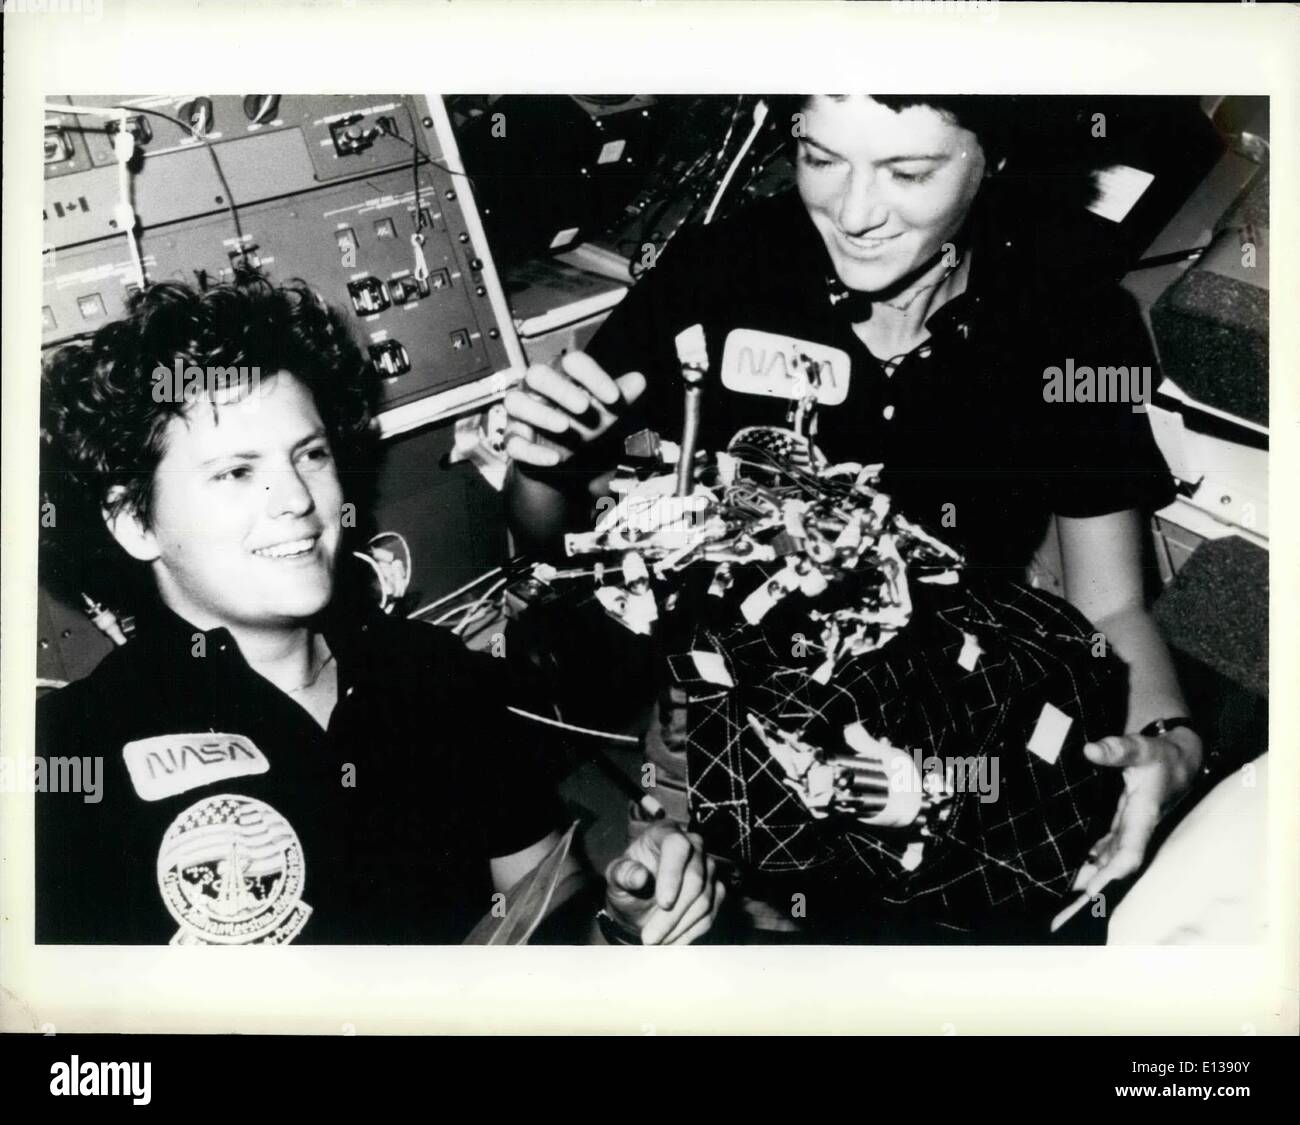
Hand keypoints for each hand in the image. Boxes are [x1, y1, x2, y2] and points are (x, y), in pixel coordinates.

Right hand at [503, 352, 645, 467]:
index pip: (572, 361)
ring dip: (540, 415)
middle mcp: (536, 389)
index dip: (592, 375)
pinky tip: (554, 460)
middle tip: (584, 407)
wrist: (562, 455)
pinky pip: (514, 443)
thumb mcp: (604, 412)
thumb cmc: (581, 423)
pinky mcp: (513, 439)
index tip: (614, 397)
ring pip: (515, 403)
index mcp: (561, 374)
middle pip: (537, 375)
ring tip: (565, 427)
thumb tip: (639, 380)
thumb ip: (621, 397)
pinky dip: (532, 452)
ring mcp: (521, 413)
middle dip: (560, 389)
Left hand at [603, 823, 724, 944]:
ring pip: (705, 900)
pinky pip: (710, 914)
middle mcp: (693, 845)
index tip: (663, 903)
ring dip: (679, 927)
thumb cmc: (627, 882)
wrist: (639, 899)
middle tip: (649, 938)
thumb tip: (640, 877)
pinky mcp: (716, 890)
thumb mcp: (616, 877)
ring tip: (655, 942)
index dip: (673, 874)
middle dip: (672, 914)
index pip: (677, 846)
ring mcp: (708, 868)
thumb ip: (623, 874)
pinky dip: (689, 933)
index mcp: (665, 833)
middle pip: (695, 879)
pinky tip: (670, 942)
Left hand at [1072, 729, 1201, 896]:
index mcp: (1143, 817)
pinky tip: (1075, 870)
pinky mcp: (1122, 825)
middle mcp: (1136, 830)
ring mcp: (1129, 829)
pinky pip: (1106, 850)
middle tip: (1062, 913)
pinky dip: (1091, 861)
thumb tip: (1089, 750)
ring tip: (1060, 900)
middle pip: (1115, 867)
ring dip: (1088, 878)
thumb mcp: (1141, 748)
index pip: (1129, 853)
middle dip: (1092, 888)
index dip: (1112, 872)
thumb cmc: (1162, 756)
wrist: (1180, 760)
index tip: (1092, 891)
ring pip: (1108, 861)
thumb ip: (1117, 750)